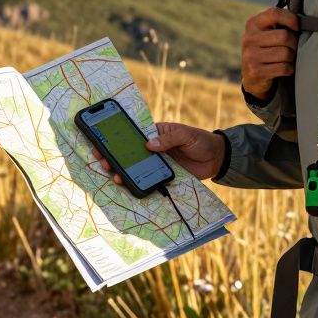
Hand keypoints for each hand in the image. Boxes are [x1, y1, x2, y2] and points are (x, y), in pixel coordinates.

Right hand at [93, 122, 225, 182]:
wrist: (216, 159)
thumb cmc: (200, 141)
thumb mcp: (185, 134)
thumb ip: (169, 138)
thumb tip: (149, 144)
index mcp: (156, 133)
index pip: (133, 135)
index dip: (117, 138)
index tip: (103, 141)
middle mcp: (153, 148)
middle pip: (129, 152)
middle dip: (113, 156)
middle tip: (101, 160)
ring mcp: (156, 163)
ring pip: (135, 167)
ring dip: (122, 170)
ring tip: (113, 174)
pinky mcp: (162, 176)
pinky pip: (146, 178)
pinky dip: (136, 182)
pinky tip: (127, 184)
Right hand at [241, 7, 298, 101]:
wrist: (252, 77)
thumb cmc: (266, 50)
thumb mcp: (266, 33)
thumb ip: (279, 23)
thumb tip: (303, 18)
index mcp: (252, 24)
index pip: (275, 14)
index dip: (291, 19)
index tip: (297, 27)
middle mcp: (249, 39)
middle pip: (284, 36)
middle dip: (294, 43)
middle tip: (294, 47)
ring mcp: (251, 56)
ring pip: (285, 53)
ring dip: (292, 58)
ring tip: (288, 59)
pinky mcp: (256, 72)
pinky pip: (284, 68)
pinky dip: (290, 69)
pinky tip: (285, 69)